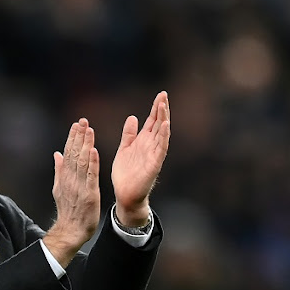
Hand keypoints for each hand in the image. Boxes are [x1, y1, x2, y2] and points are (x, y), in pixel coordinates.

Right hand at [43, 118, 100, 267]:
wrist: (71, 230)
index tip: (76, 124)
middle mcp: (70, 179)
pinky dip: (92, 163)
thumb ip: (59, 170)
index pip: (68, 153)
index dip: (72, 137)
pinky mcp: (89, 194)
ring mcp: (79, 186)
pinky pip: (91, 176)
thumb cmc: (68, 210)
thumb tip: (57, 154)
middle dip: (79, 136)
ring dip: (85, 145)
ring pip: (82, 162)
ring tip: (89, 130)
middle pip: (74, 154)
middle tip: (83, 121)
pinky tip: (94, 151)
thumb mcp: (59, 188)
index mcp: (64, 177)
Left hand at [112, 91, 170, 226]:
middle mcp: (150, 146)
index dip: (156, 108)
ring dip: (163, 120)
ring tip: (164, 106)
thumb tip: (133, 117)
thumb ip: (128, 135)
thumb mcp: (124, 149)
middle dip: (161, 110)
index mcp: (143, 141)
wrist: (125, 194)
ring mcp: (153, 155)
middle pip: (158, 124)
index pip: (152, 121)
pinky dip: (163, 137)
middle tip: (164, 94)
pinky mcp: (154, 164)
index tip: (160, 95)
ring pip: (161, 134)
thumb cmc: (125, 174)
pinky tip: (165, 126)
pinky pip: (161, 149)